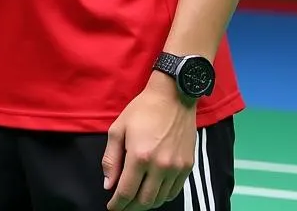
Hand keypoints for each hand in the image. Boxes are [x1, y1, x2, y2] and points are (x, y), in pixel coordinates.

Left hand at [102, 76, 197, 209]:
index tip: (111, 208)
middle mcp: (160, 167)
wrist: (173, 98)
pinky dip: (162, 197)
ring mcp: (176, 168)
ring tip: (136, 200)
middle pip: (144, 200)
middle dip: (131, 207)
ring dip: (146, 203)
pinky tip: (153, 193)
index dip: (118, 204)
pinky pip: (174, 191)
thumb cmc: (141, 110)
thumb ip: (111, 158)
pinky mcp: (188, 167)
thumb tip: (108, 185)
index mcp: (139, 157)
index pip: (127, 191)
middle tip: (122, 206)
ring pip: (160, 199)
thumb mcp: (118, 129)